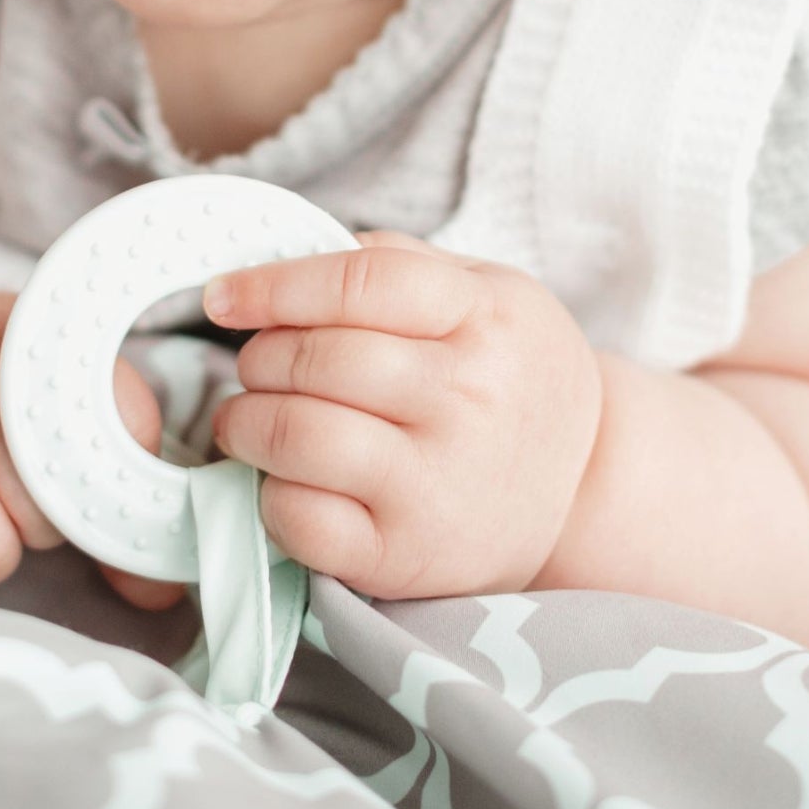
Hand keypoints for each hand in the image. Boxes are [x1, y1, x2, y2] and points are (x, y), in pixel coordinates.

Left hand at [205, 232, 602, 599]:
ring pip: (300, 438)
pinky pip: (305, 523)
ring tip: (247, 419)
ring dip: (246, 423)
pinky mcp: (407, 555)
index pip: (361, 283)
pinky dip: (269, 498)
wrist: (585, 485)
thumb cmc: (513, 371)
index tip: (222, 294)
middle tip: (253, 363)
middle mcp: (466, 399)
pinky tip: (281, 480)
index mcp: (484, 317)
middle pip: (319, 360)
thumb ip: (398, 261)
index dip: (276, 285)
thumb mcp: (487, 290)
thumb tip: (291, 253)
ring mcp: (437, 483)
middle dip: (259, 357)